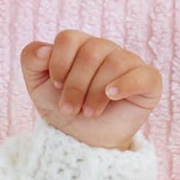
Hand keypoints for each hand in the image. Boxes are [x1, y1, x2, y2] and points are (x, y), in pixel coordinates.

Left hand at [21, 31, 161, 148]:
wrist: (83, 141)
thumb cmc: (63, 109)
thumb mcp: (38, 86)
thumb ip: (31, 60)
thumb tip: (44, 49)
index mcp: (80, 46)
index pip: (68, 38)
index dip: (59, 63)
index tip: (56, 85)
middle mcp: (106, 49)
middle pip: (91, 52)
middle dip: (75, 86)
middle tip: (70, 109)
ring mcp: (128, 63)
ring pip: (113, 63)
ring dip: (94, 93)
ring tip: (88, 112)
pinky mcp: (148, 81)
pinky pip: (142, 75)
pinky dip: (125, 85)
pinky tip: (111, 95)